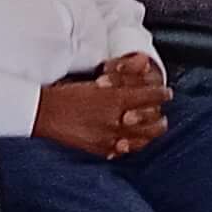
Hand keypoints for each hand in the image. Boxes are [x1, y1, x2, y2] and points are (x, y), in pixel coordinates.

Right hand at [33, 67, 172, 155]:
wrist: (44, 113)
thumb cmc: (68, 94)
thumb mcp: (97, 79)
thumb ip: (124, 71)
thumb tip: (143, 61)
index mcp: (115, 99)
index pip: (150, 97)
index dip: (161, 94)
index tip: (166, 93)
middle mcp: (116, 120)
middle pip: (151, 123)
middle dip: (159, 117)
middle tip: (163, 114)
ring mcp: (109, 138)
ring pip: (141, 139)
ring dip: (150, 133)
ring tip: (154, 128)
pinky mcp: (100, 149)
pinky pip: (123, 150)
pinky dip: (131, 145)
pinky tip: (133, 141)